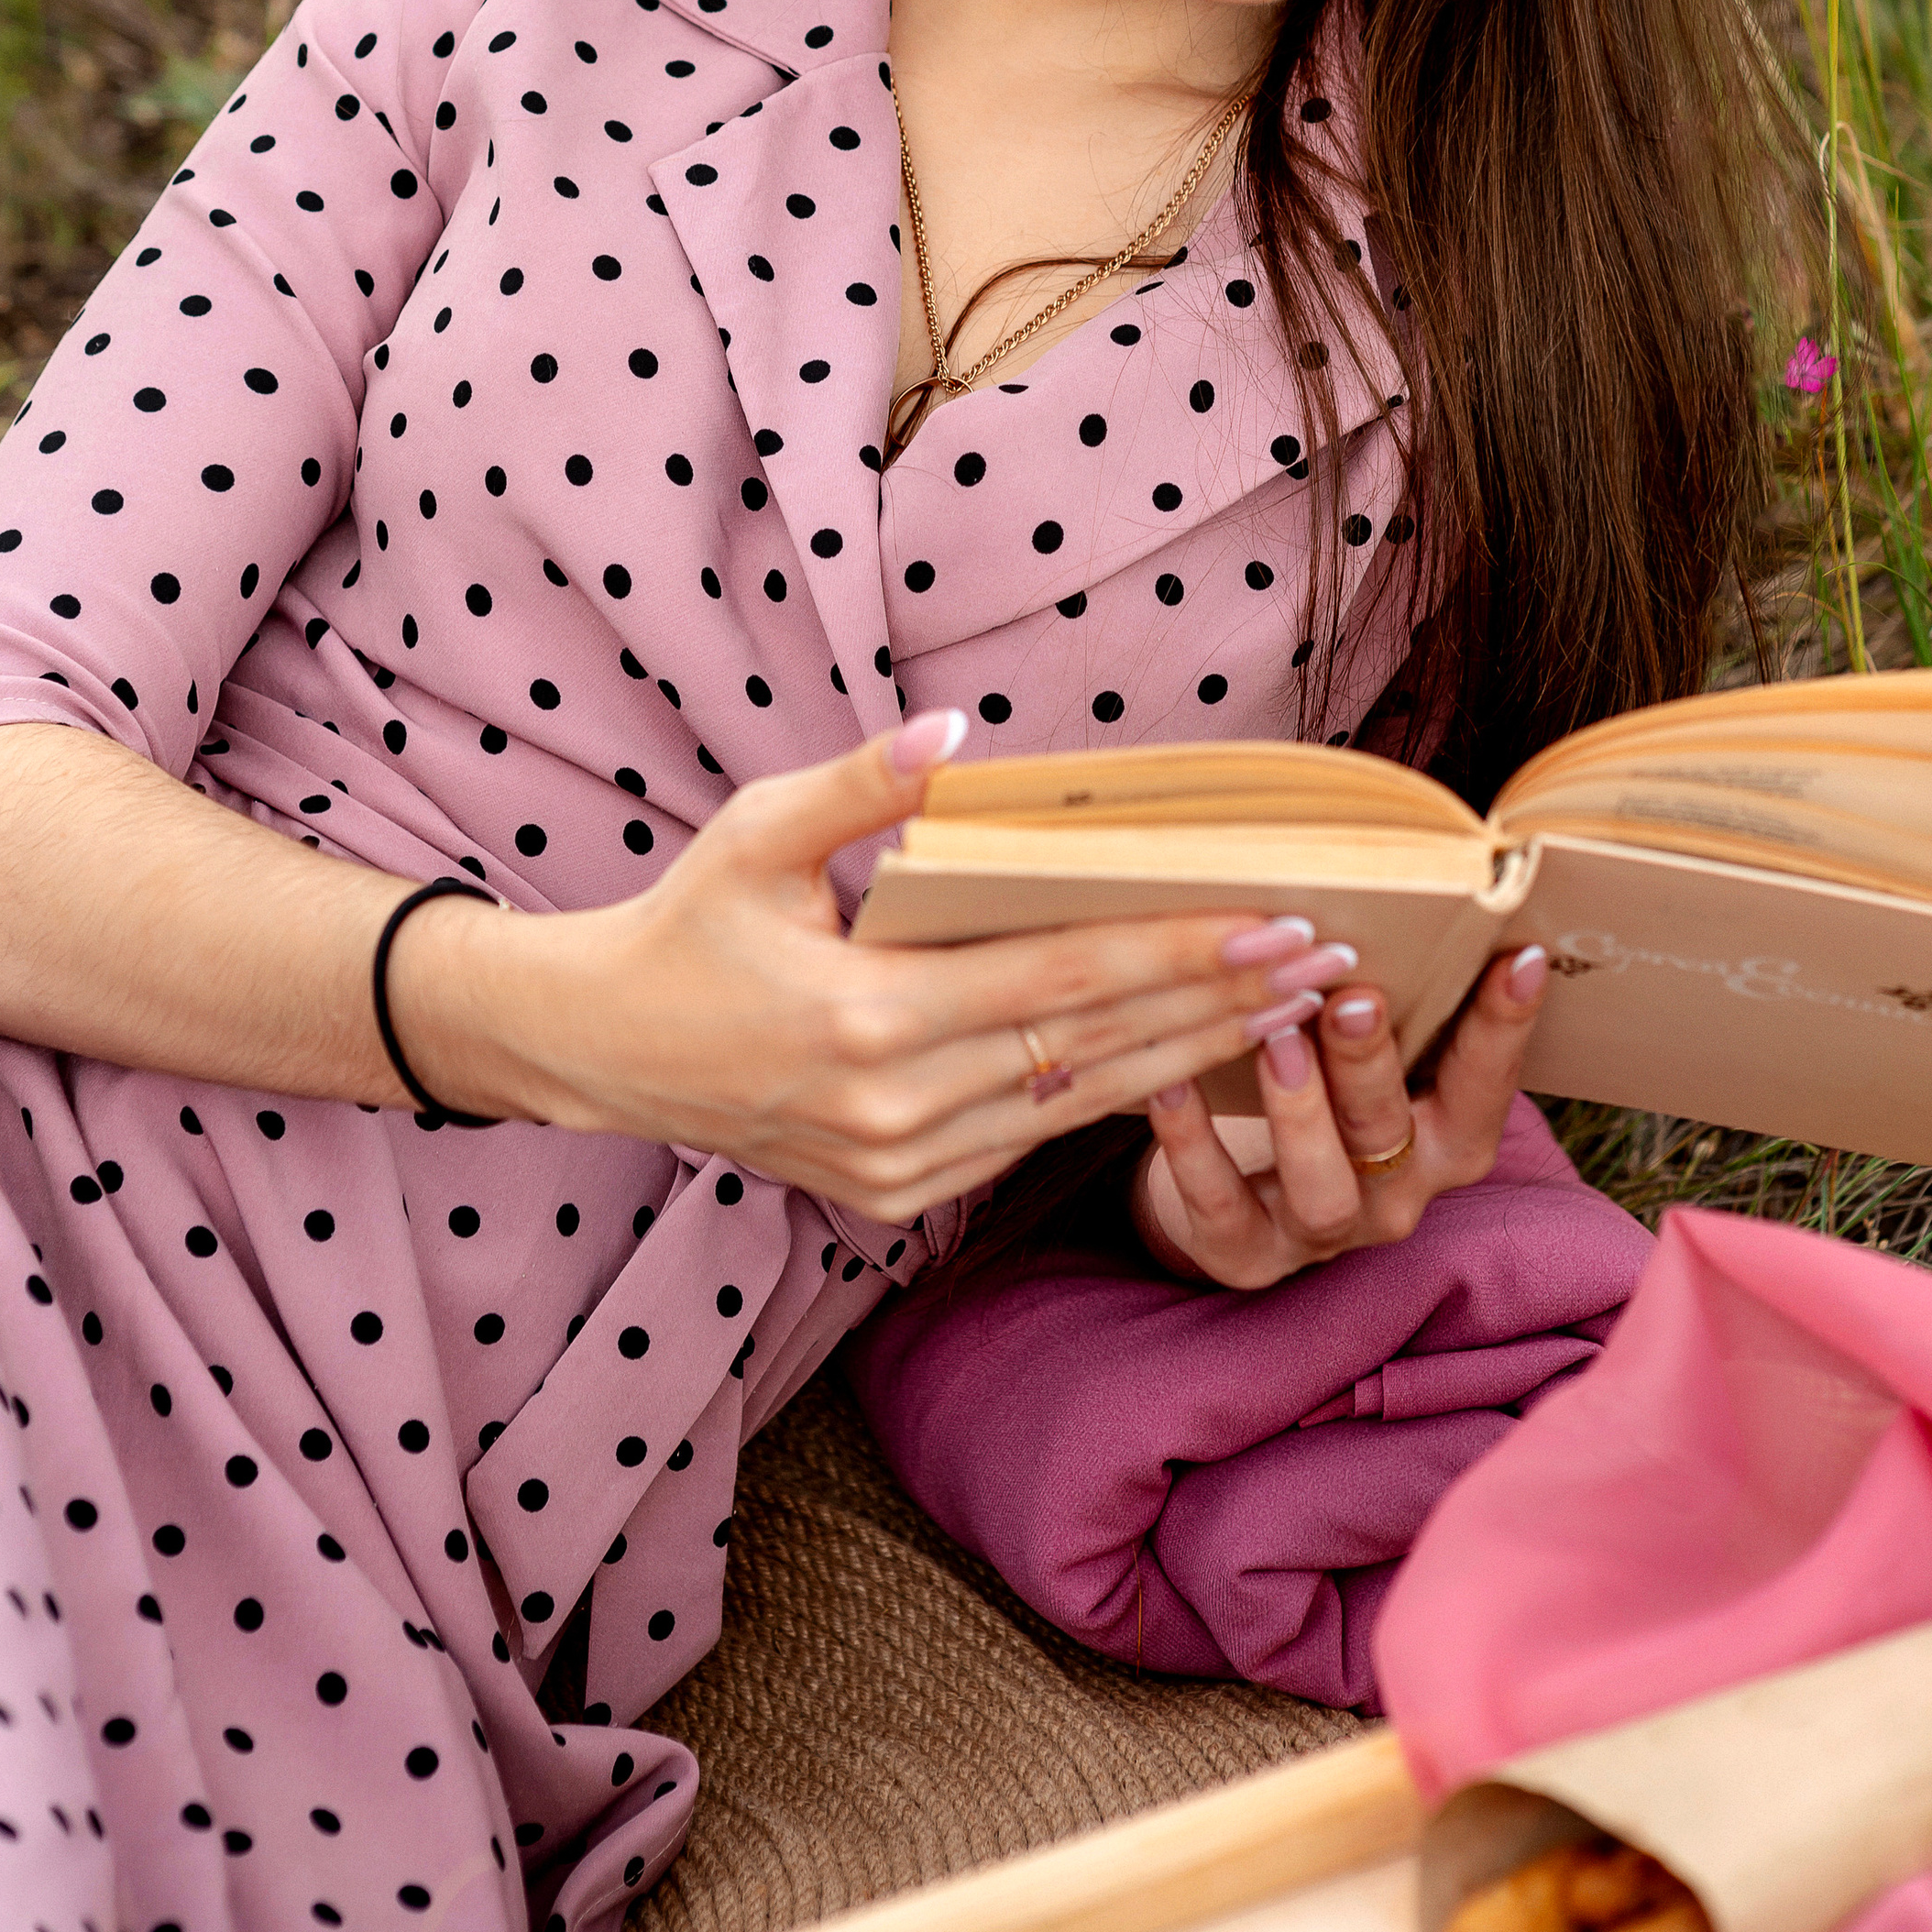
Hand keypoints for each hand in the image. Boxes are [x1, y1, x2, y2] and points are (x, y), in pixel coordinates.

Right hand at [386, 709, 1331, 1222]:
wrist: (604, 1052)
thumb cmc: (688, 924)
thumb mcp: (758, 832)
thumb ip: (865, 784)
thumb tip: (958, 732)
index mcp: (867, 1014)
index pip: (1062, 979)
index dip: (1178, 951)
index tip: (1276, 921)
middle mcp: (894, 1107)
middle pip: (1096, 1052)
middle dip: (1220, 1005)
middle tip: (1328, 964)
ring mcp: (897, 1168)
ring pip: (1078, 1108)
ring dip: (1193, 1058)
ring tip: (1289, 1011)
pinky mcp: (894, 1199)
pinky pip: (1028, 1140)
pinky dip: (1113, 1097)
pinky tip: (1189, 1058)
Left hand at [1130, 944, 1550, 1289]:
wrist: (1239, 1196)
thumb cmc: (1324, 1094)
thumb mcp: (1370, 1054)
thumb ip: (1392, 998)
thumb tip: (1400, 888)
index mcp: (1445, 1140)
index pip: (1484, 1084)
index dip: (1504, 1026)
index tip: (1517, 955)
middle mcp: (1396, 1194)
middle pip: (1393, 1132)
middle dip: (1373, 1063)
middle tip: (1353, 995)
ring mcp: (1322, 1233)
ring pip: (1323, 1187)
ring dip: (1300, 1111)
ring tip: (1275, 1038)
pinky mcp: (1245, 1255)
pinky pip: (1221, 1207)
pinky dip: (1194, 1146)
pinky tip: (1171, 1085)